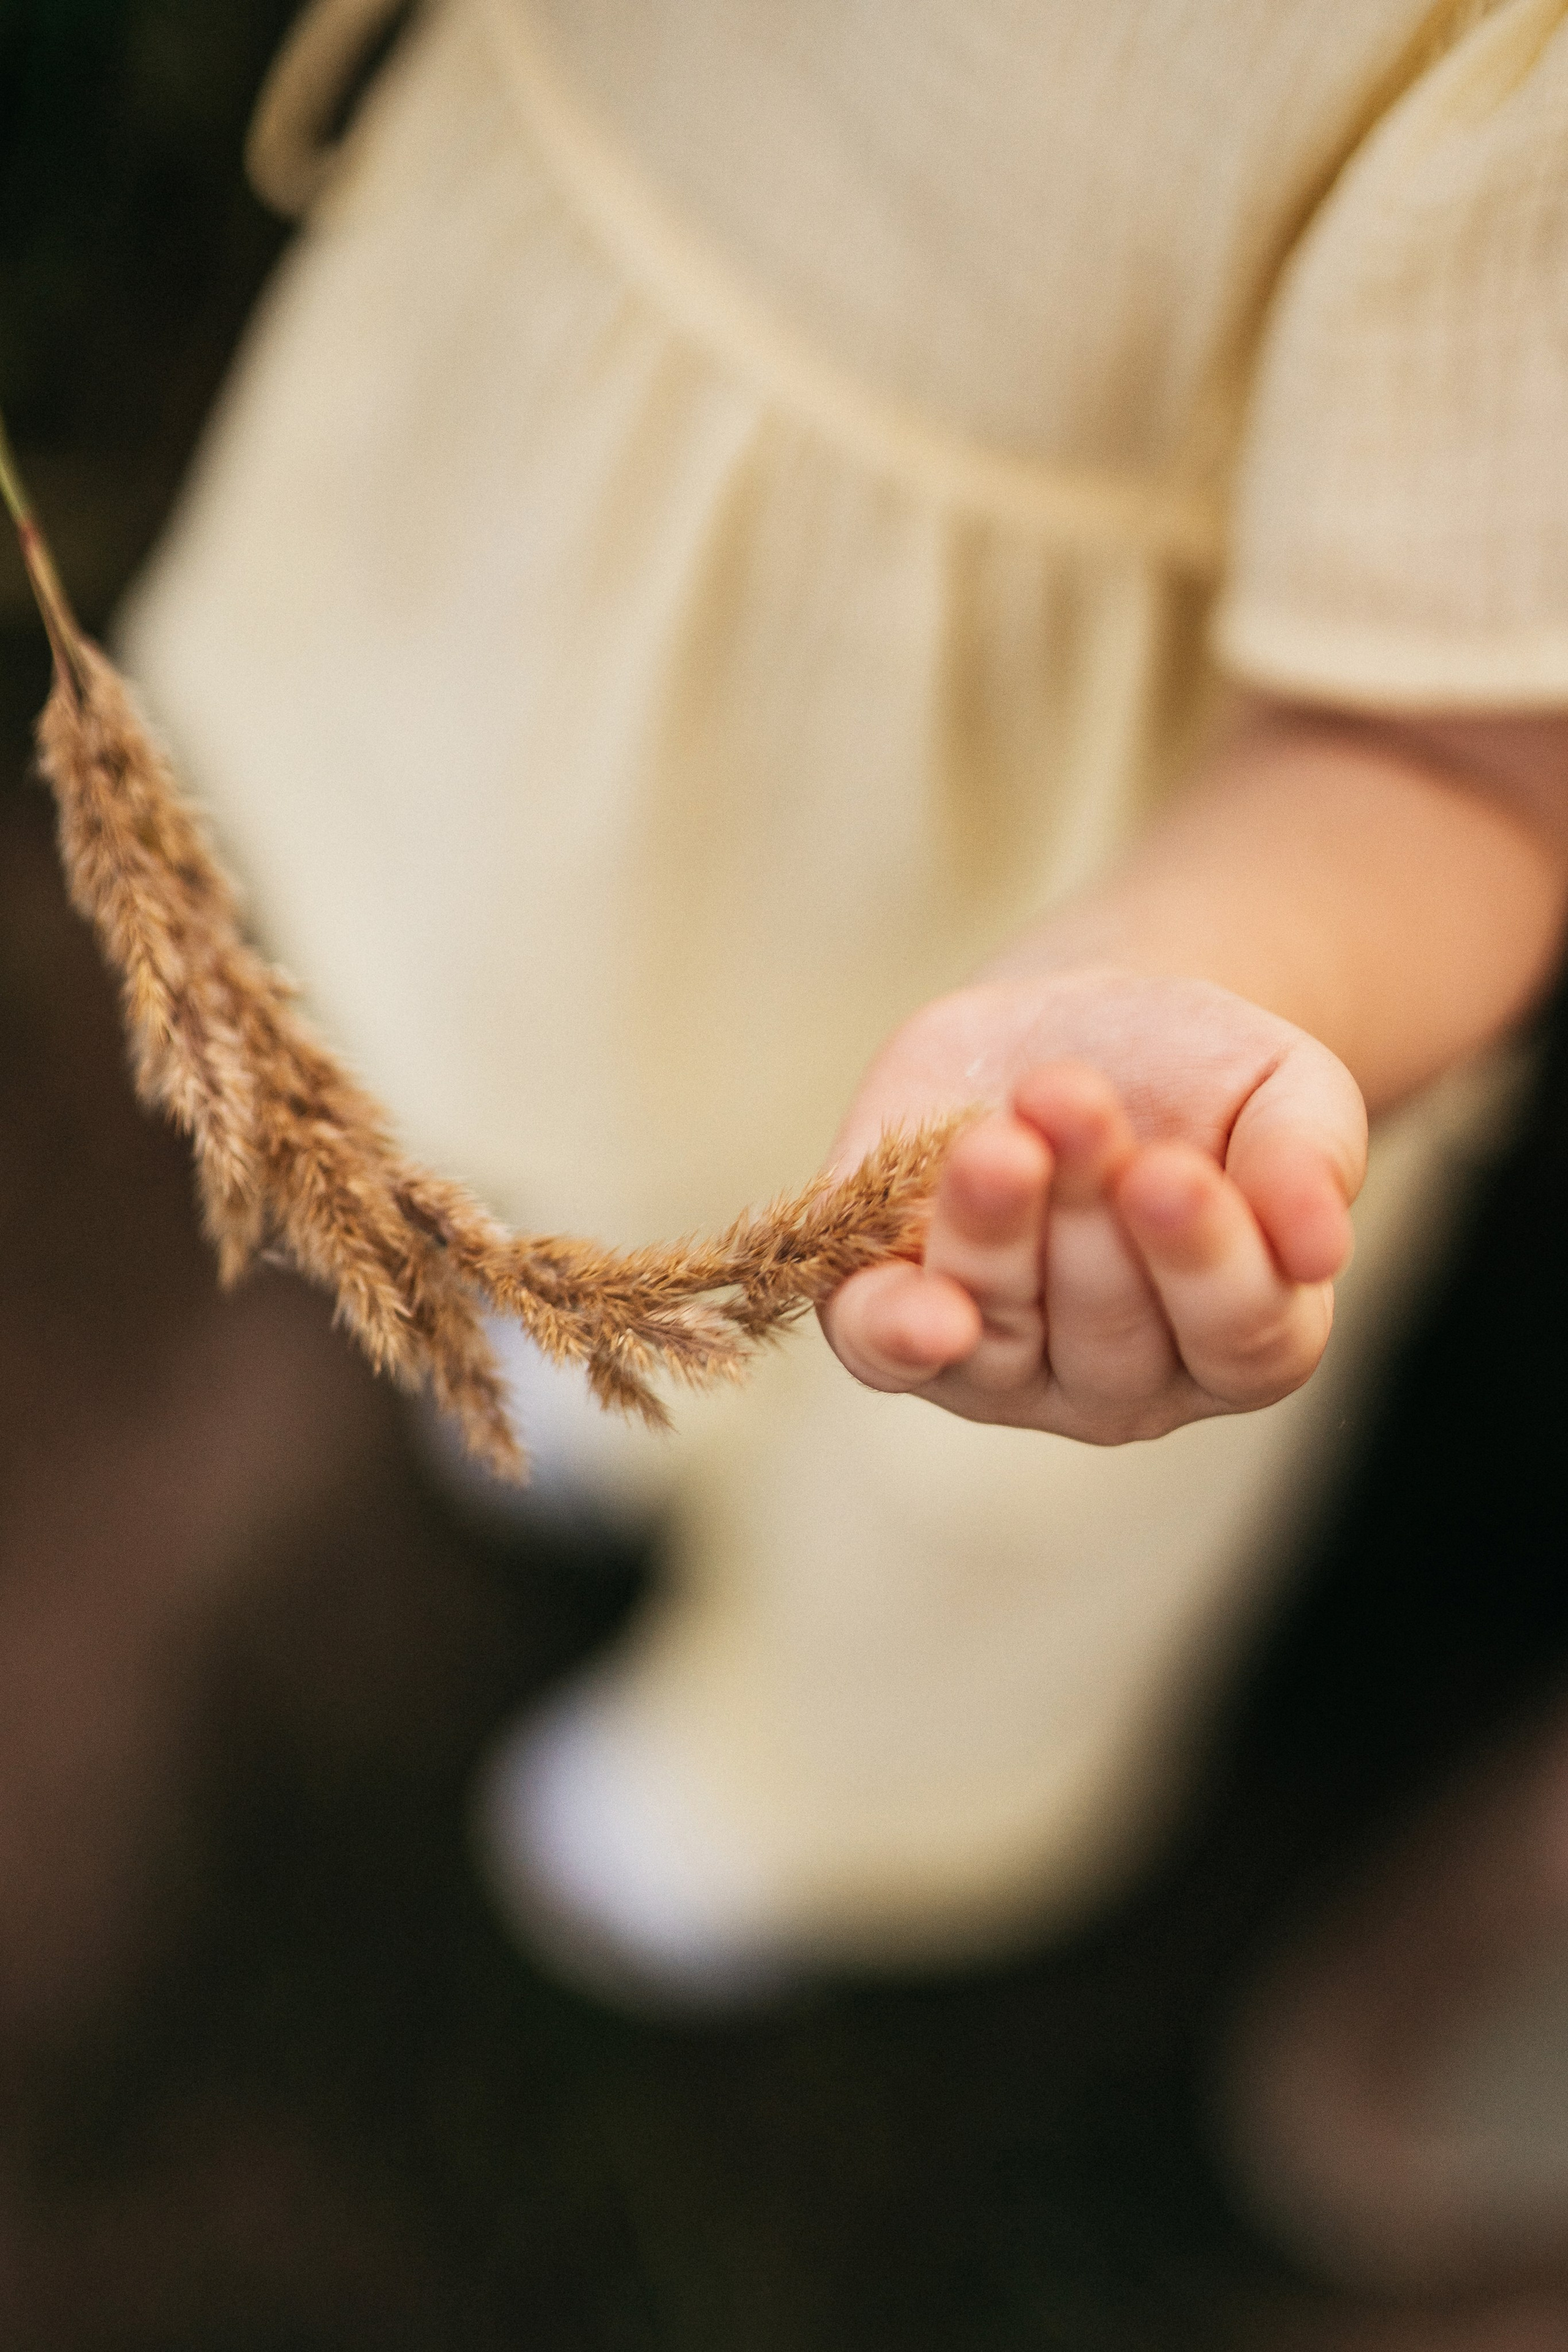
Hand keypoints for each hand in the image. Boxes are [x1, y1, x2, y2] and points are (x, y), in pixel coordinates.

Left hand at [821, 968, 1366, 1442]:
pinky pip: (886, 1350)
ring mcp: (1007, 1367)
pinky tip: (918, 1313)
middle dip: (1086, 1210)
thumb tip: (1323, 1247)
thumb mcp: (1284, 1086)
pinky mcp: (896, 1324)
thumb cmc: (1200, 1076)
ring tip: (999, 1140)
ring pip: (1001, 1332)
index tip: (1169, 1171)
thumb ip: (1310, 1157)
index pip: (1241, 1336)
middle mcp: (1125, 1379)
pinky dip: (896, 1333)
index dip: (1204, 1257)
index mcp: (1243, 1337)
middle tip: (1072, 1098)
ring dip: (995, 1236)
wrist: (1075, 1028)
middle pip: (1113, 1332)